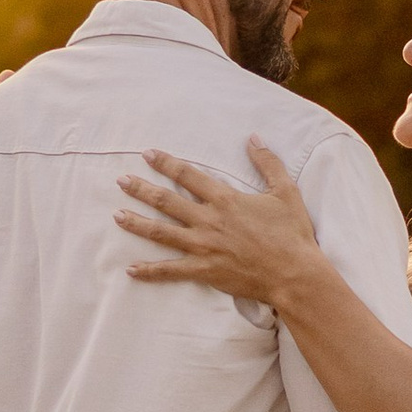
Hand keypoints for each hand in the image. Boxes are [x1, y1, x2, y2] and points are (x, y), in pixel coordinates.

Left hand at [118, 142, 322, 304]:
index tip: (147, 154)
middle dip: (141, 189)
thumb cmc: (292, 233)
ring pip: (161, 233)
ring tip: (117, 215)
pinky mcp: (204, 271)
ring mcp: (203, 247)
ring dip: (137, 223)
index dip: (166, 163)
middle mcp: (208, 220)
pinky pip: (171, 271)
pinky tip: (131, 269)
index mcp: (225, 199)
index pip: (188, 175)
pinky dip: (150, 271)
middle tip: (121, 181)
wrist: (294, 273)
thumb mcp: (285, 191)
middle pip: (166, 201)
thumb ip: (268, 163)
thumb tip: (253, 138)